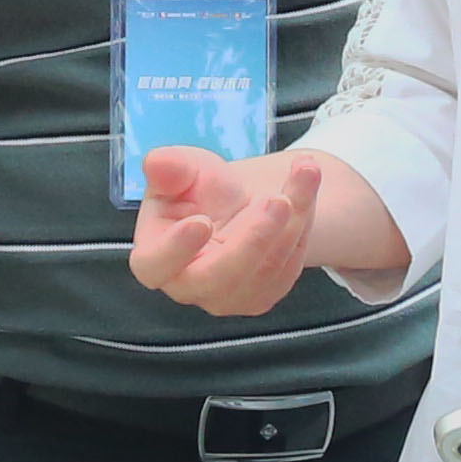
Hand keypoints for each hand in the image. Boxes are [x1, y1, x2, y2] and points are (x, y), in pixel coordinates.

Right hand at [131, 146, 331, 316]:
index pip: (156, 265)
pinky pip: (288, 266)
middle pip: (220, 278)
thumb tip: (157, 163)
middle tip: (279, 199)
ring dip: (291, 220)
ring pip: (265, 269)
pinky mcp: (262, 297)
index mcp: (155, 256)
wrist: (235, 204)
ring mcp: (228, 298)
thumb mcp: (185, 168)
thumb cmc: (199, 189)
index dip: (176, 248)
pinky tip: (305, 188)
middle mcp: (189, 286)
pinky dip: (303, 224)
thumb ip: (171, 167)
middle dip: (254, 238)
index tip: (201, 221)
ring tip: (305, 173)